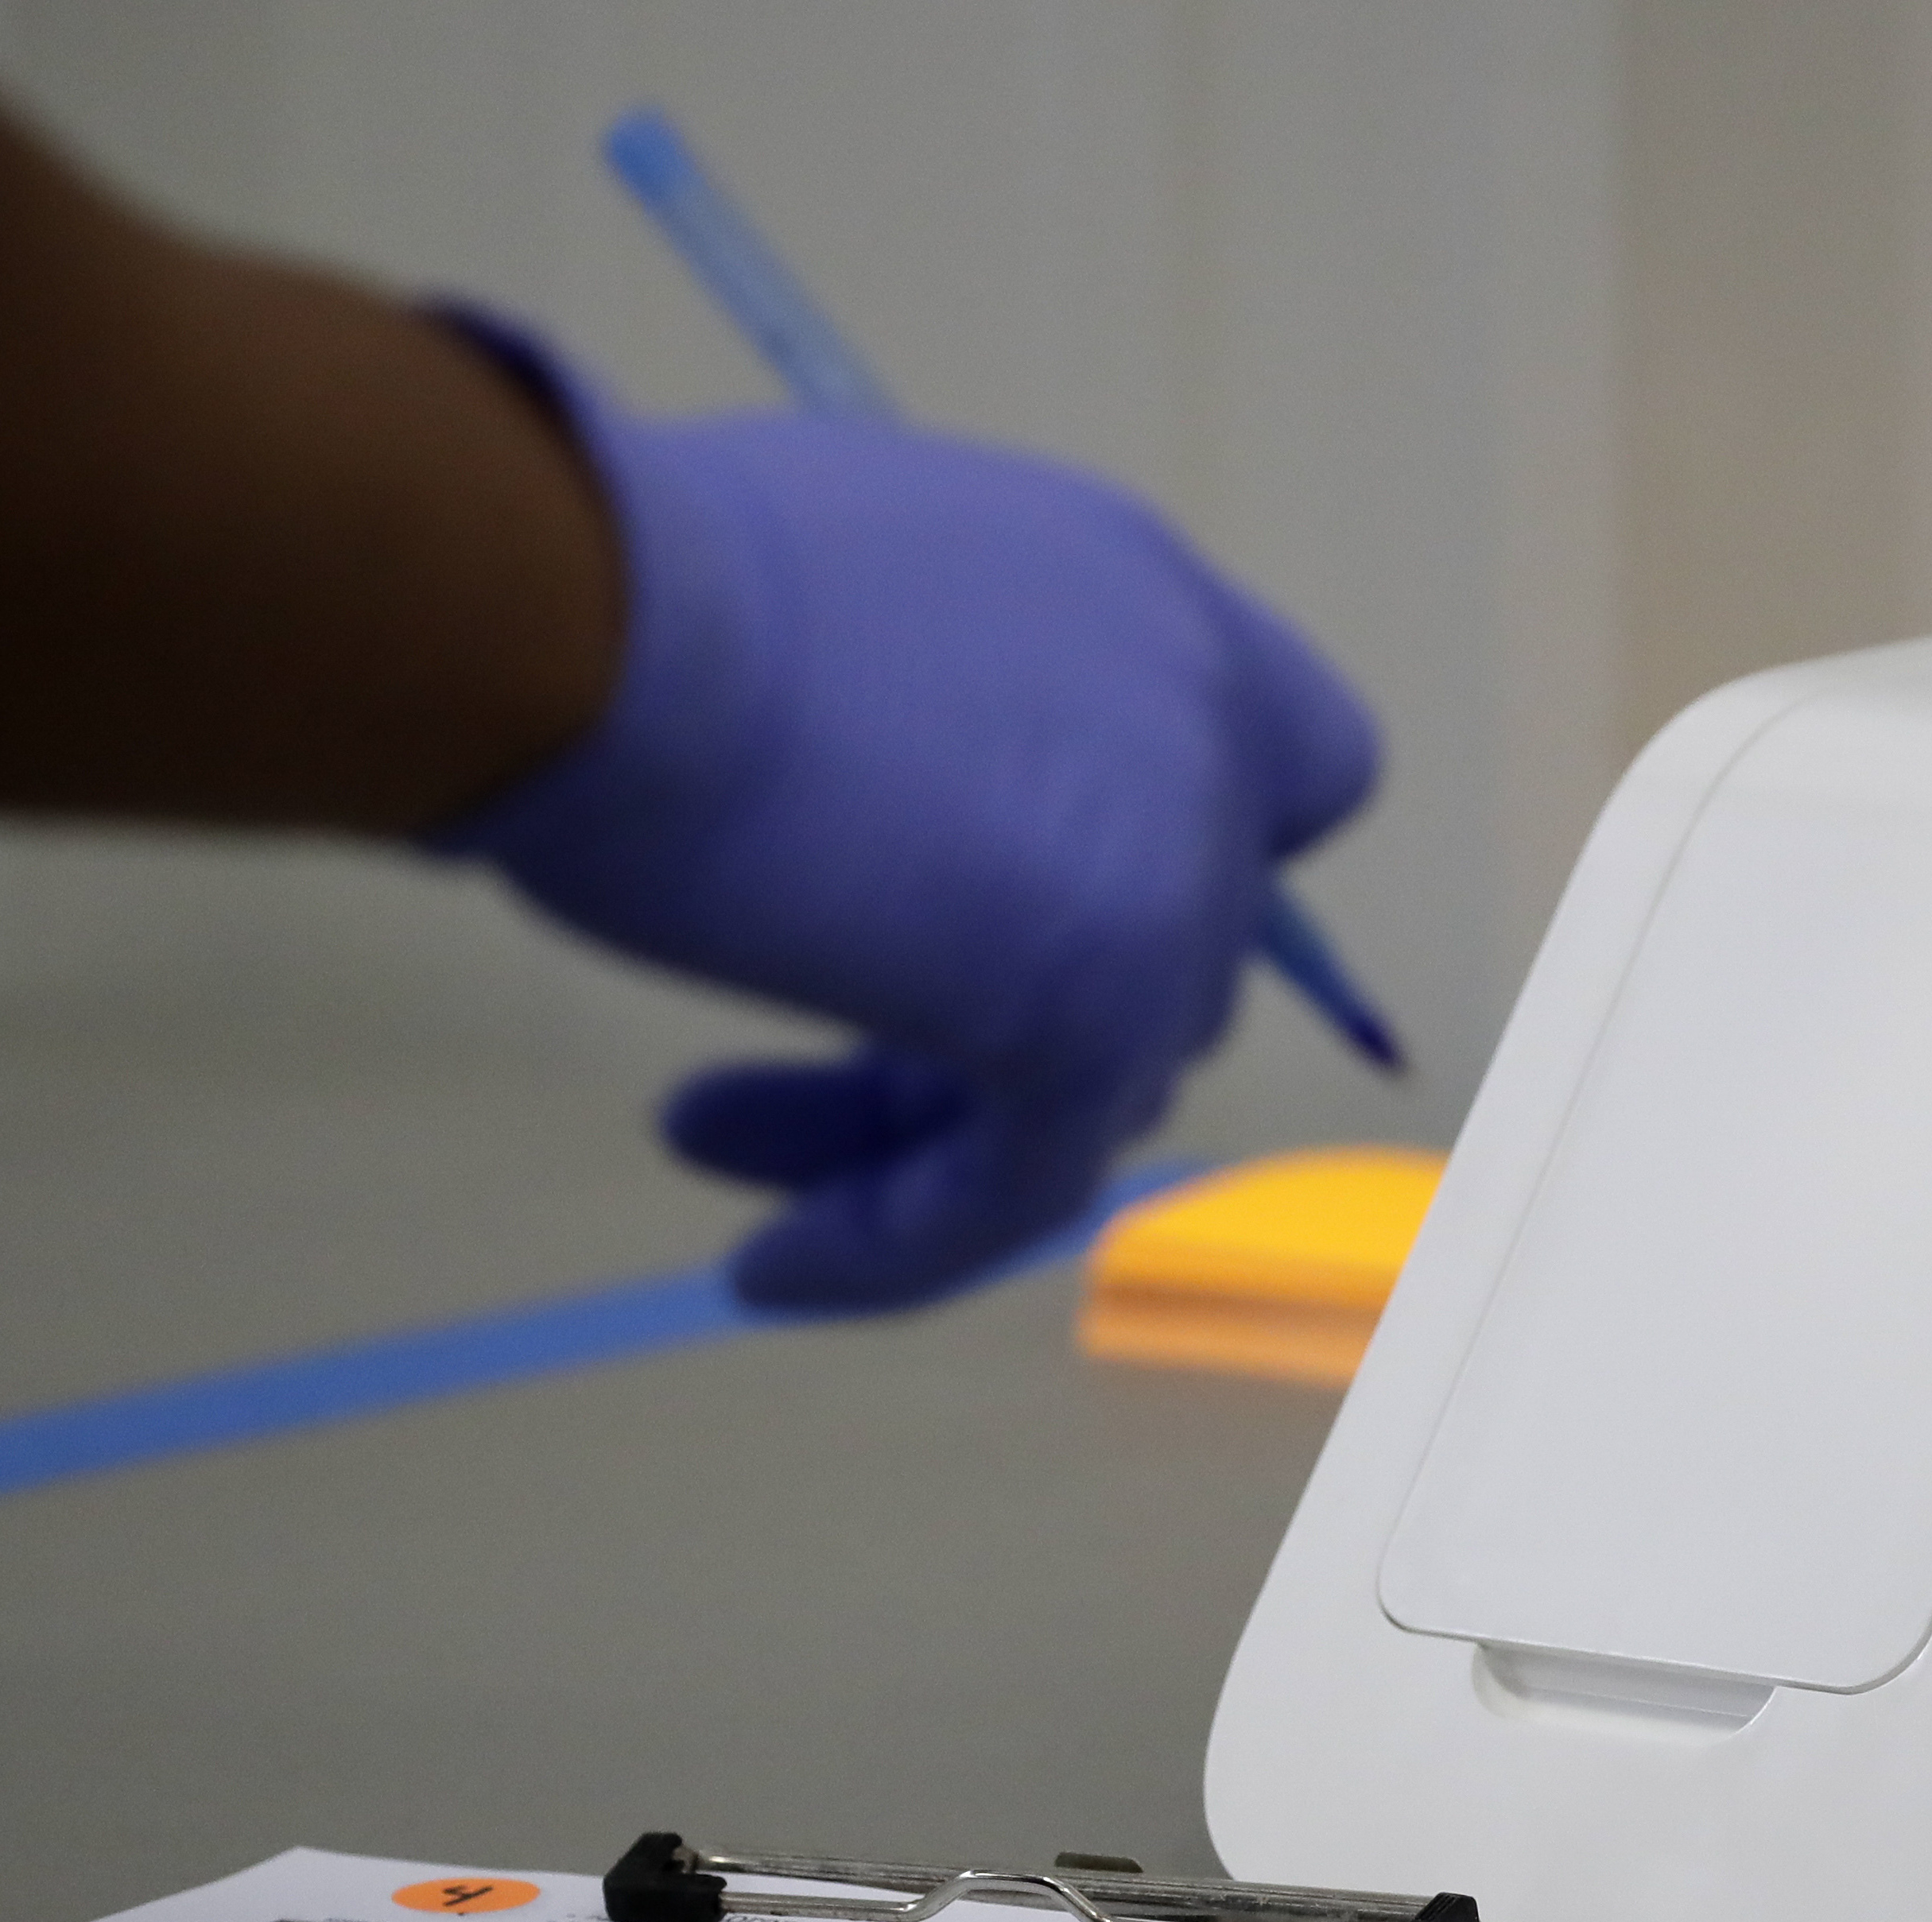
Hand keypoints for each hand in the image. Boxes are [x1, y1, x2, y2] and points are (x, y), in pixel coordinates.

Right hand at [431, 316, 1376, 1311]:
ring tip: (708, 1133)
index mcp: (1139, 596)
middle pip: (1172, 949)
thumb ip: (930, 710)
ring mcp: (1170, 872)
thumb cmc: (621, 569)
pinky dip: (900, 1244)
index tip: (1035, 907)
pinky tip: (765, 1269)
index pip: (1294, 764)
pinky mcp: (1092, 1009)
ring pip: (1100, 1075)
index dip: (1194, 859)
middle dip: (992, 1016)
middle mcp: (1195, 722)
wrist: (562, 598)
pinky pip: (1022, 1185)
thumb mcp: (833, 608)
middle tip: (795, 1055)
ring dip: (911, 1128)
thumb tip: (892, 816)